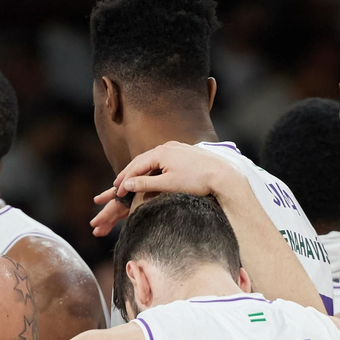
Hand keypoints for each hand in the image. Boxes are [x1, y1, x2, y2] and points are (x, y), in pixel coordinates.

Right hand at [89, 141, 243, 236]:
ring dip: (140, 170)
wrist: (223, 175)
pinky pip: (162, 160)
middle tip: (117, 186)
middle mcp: (167, 146)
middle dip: (129, 173)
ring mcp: (177, 148)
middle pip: (142, 160)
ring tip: (131, 181)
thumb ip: (146, 184)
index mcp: (161, 152)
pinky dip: (152, 168)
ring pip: (152, 159)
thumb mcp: (168, 185)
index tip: (117, 192)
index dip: (125, 180)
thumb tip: (127, 185)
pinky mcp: (185, 153)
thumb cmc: (196, 181)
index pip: (136, 166)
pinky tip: (151, 175)